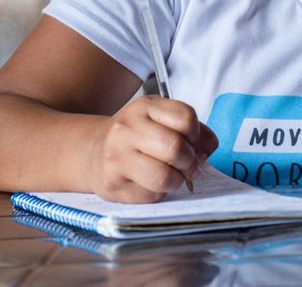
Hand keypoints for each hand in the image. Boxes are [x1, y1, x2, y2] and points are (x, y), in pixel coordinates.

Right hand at [86, 95, 218, 202]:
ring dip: (177, 181)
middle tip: (189, 167)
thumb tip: (208, 150)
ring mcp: (116, 156)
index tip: (192, 143)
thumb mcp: (163, 122)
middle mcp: (127, 128)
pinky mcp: (112, 183)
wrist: (93, 153)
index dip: (196, 135)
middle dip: (190, 162)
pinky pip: (151, 195)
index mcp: (145, 107)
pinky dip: (160, 193)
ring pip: (164, 176)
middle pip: (175, 147)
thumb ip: (194, 130)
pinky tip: (152, 185)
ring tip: (174, 178)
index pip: (185, 117)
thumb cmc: (138, 138)